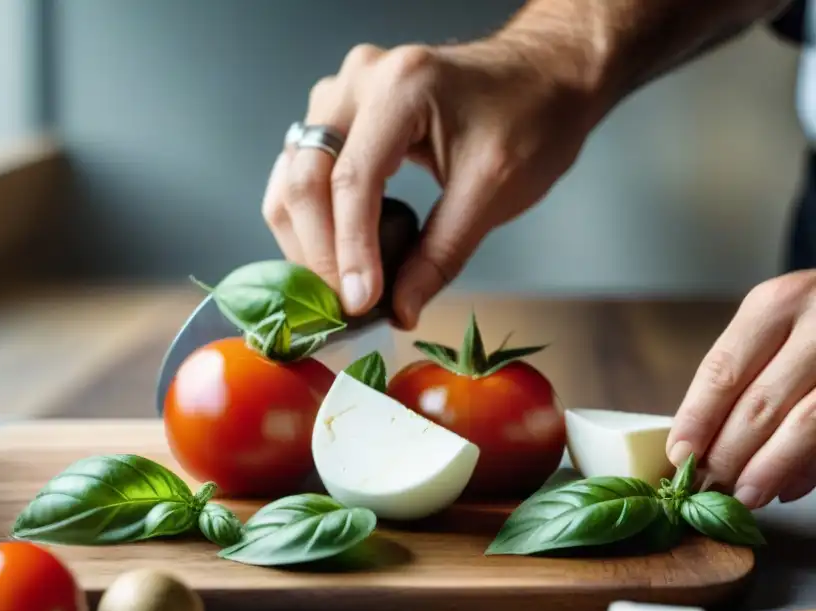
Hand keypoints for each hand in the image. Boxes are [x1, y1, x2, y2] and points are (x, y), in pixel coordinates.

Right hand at [261, 37, 598, 328]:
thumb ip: (441, 255)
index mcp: (401, 87)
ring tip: (341, 284)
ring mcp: (340, 93)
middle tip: (345, 305)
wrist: (544, 74)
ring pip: (291, 177)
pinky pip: (302, 172)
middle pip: (304, 178)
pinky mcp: (338, 114)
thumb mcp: (495, 193)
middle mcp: (357, 81)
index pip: (351, 181)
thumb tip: (399, 312)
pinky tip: (341, 252)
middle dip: (318, 252)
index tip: (359, 304)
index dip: (349, 251)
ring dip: (307, 240)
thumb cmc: (532, 118)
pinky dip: (313, 220)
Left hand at [667, 270, 815, 507]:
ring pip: (805, 425)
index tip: (679, 455)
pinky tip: (786, 488)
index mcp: (777, 305)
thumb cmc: (812, 321)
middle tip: (708, 485)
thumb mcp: (773, 324)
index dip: (697, 421)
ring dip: (768, 469)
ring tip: (744, 495)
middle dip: (729, 454)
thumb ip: (740, 373)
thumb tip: (695, 444)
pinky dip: (808, 470)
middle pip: (760, 404)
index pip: (723, 372)